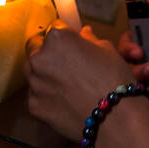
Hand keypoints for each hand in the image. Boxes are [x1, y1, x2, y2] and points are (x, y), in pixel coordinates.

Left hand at [23, 21, 142, 142]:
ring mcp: (34, 84)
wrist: (115, 119)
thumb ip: (89, 39)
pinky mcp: (34, 106)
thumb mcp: (107, 50)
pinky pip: (37, 96)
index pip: (55, 27)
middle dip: (48, 53)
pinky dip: (47, 97)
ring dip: (45, 74)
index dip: (66, 35)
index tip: (73, 44)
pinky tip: (65, 103)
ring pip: (33, 73)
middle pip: (36, 48)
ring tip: (66, 85)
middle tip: (66, 63)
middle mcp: (39, 58)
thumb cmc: (114, 79)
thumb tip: (83, 34)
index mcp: (57, 38)